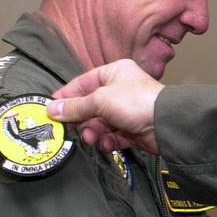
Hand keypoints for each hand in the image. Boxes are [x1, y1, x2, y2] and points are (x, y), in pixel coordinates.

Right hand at [47, 59, 163, 153]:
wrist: (166, 124)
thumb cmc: (137, 102)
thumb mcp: (100, 100)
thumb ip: (75, 106)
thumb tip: (52, 109)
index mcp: (114, 73)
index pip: (82, 83)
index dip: (66, 96)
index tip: (51, 110)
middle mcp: (120, 90)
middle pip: (90, 105)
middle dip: (80, 119)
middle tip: (67, 129)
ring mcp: (127, 110)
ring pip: (101, 123)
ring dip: (93, 132)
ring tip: (91, 139)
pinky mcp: (133, 129)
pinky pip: (113, 135)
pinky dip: (108, 141)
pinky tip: (107, 144)